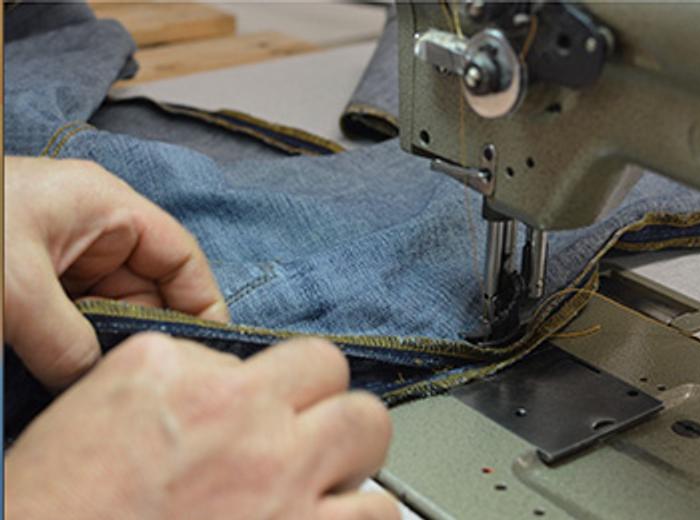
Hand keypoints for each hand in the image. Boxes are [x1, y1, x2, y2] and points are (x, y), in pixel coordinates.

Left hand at [4, 156, 228, 388]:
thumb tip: (94, 385)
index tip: (208, 354)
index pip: (181, 256)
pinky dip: (76, 350)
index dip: (203, 304)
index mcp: (106, 207)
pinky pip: (74, 321)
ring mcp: (62, 257)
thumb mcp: (14, 287)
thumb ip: (67, 341)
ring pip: (111, 310)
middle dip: (150, 335)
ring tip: (109, 385)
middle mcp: (93, 231)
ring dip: (109, 347)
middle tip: (149, 384)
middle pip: (150, 289)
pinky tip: (73, 378)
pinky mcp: (33, 282)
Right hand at [5, 333, 397, 519]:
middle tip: (310, 430)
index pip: (265, 349)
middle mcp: (239, 418)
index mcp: (178, 376)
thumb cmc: (56, 507)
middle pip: (331, 369)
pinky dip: (360, 516)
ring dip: (351, 457)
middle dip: (325, 398)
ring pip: (368, 432)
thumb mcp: (102, 407)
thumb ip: (180, 379)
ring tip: (325, 483)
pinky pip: (376, 513)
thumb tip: (228, 381)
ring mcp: (279, 481)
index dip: (277, 382)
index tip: (272, 406)